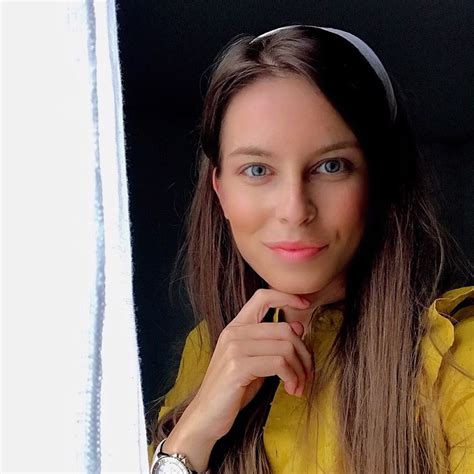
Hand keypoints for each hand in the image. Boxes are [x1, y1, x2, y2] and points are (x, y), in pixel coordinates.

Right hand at [186, 288, 314, 441]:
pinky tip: (290, 389)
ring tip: (298, 385)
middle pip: (284, 328)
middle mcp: (234, 332)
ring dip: (300, 369)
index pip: (263, 297)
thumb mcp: (256, 362)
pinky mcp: (238, 366)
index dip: (287, 296)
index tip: (305, 304)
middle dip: (304, 353)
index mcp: (236, 327)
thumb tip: (299, 326)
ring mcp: (234, 348)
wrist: (206, 416)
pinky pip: (279, 363)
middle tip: (307, 374)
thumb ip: (273, 344)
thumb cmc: (232, 391)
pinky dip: (291, 377)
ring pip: (285, 346)